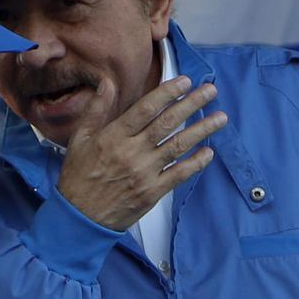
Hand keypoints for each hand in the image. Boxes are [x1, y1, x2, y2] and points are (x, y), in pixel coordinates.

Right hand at [57, 76, 225, 229]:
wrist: (80, 217)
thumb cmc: (78, 177)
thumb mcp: (79, 139)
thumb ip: (96, 110)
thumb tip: (107, 83)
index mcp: (113, 137)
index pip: (146, 108)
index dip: (167, 93)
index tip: (185, 81)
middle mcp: (131, 152)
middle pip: (168, 123)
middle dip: (192, 104)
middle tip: (210, 91)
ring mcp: (144, 173)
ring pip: (179, 146)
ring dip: (202, 130)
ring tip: (220, 118)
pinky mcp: (152, 192)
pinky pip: (179, 174)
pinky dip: (196, 163)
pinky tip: (209, 152)